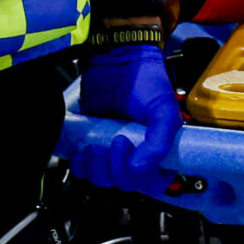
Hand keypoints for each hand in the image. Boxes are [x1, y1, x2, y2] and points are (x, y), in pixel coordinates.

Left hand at [74, 43, 181, 192]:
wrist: (116, 60)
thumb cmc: (146, 81)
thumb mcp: (162, 109)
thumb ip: (159, 141)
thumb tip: (138, 169)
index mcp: (160, 149)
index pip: (153, 182)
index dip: (142, 178)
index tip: (134, 157)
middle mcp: (138, 153)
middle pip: (125, 182)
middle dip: (116, 168)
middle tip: (116, 141)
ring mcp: (113, 150)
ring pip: (103, 178)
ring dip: (97, 168)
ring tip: (95, 146)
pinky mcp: (92, 143)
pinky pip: (84, 169)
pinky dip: (81, 165)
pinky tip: (82, 152)